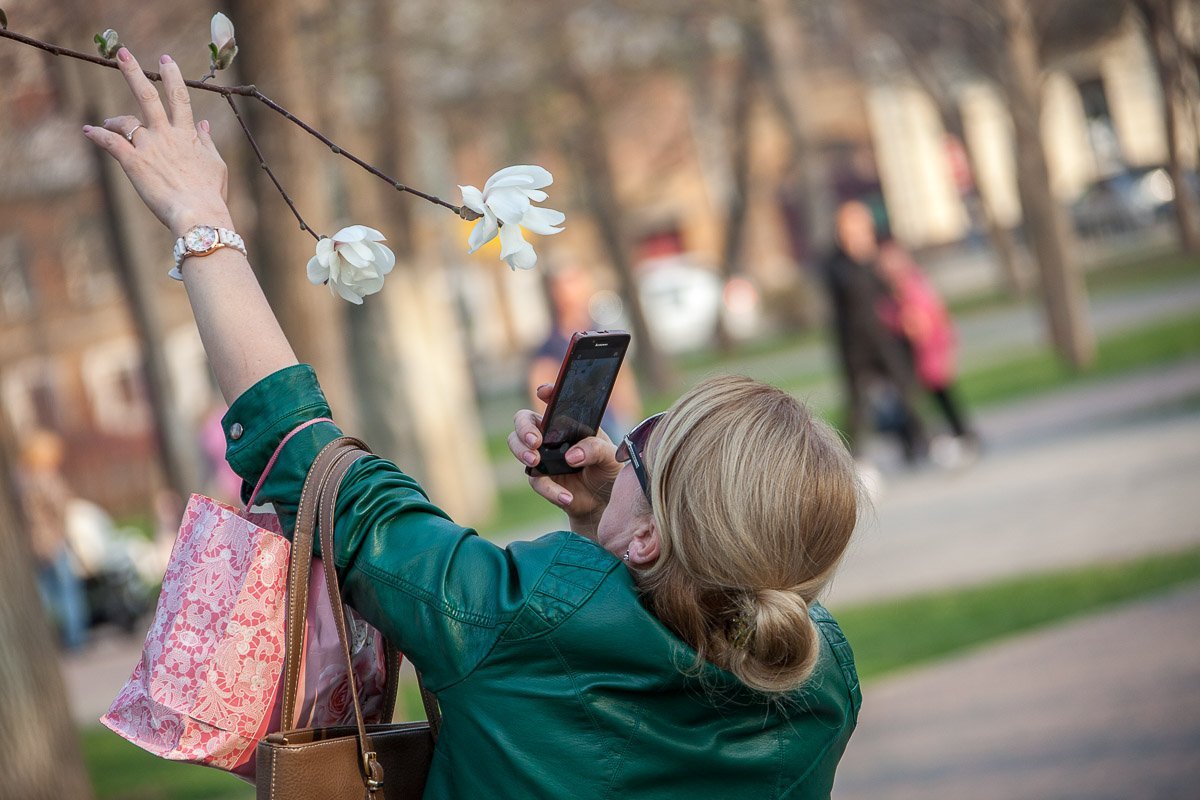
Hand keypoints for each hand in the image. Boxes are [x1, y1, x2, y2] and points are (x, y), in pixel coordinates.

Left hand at [83, 49, 230, 236]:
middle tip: (122, 54)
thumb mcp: (216, 165)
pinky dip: (97, 135)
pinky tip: (88, 131)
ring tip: (106, 122)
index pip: (180, 98)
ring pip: (124, 122)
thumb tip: (204, 124)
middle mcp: (166, 134)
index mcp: (187, 134)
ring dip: (114, 120)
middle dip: (134, 72)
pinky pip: (110, 142)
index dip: (172, 77)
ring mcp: (148, 147)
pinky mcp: (133, 162)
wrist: (197, 214)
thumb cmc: (210, 194)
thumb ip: (207, 142)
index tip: (165, 60)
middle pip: (147, 96)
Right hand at [507, 384, 621, 532]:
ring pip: (519, 447)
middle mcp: (551, 435)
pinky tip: (566, 496)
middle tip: (535, 441)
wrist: (605, 500)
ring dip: (522, 452)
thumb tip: (571, 456)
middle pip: (523, 421)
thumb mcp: (609, 455)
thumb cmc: (608, 469)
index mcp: (568, 422)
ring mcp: (543, 456)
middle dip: (524, 428)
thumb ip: (594, 449)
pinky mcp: (542, 479)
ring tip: (535, 461)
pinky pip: (536, 480)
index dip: (546, 392)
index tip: (544, 391)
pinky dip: (550, 489)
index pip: (553, 401)